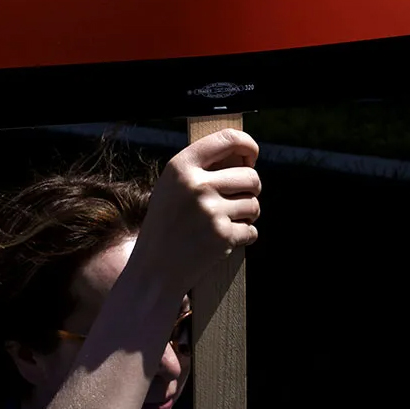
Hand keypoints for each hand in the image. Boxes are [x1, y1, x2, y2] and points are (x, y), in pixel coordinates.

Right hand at [127, 129, 260, 295]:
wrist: (154, 269)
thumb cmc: (166, 225)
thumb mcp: (171, 187)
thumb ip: (200, 168)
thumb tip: (245, 157)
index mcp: (181, 167)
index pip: (228, 139)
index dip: (248, 146)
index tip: (252, 156)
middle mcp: (197, 186)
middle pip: (251, 176)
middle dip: (251, 188)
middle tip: (240, 198)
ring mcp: (211, 212)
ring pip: (255, 204)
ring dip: (248, 215)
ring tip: (227, 221)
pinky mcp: (223, 236)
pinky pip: (252, 230)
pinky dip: (244, 236)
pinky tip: (224, 239)